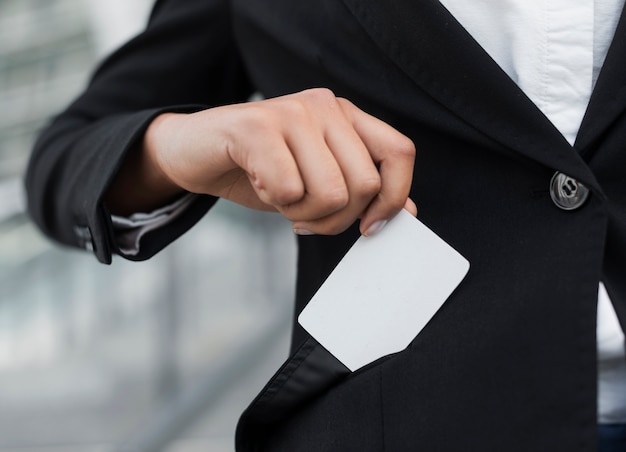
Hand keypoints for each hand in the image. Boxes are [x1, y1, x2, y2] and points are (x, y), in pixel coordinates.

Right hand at [116, 88, 415, 235]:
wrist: (196, 153)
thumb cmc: (261, 170)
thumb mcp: (316, 185)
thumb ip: (361, 194)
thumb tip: (406, 212)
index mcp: (347, 117)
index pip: (399, 153)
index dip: (392, 198)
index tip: (368, 227)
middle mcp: (326, 106)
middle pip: (364, 185)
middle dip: (334, 221)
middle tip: (302, 216)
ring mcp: (292, 111)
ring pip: (330, 193)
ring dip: (301, 214)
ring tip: (278, 196)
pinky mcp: (256, 125)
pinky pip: (288, 189)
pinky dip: (273, 202)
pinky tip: (257, 182)